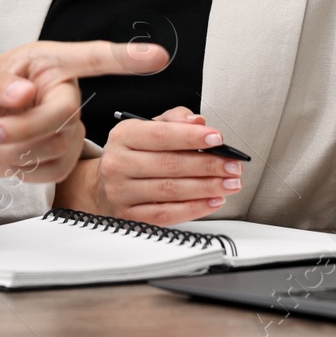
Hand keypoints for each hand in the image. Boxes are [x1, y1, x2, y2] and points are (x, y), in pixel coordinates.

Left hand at [0, 39, 168, 191]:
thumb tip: (25, 91)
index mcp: (44, 63)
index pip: (91, 57)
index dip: (125, 57)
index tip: (156, 57)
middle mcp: (59, 90)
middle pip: (65, 113)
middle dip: (26, 128)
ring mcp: (64, 124)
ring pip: (59, 144)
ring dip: (20, 150)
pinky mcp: (61, 154)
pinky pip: (58, 167)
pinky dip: (29, 169)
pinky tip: (11, 158)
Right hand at [53, 106, 240, 224]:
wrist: (103, 185)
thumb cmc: (132, 154)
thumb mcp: (147, 128)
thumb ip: (174, 120)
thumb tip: (197, 121)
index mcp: (123, 136)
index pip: (161, 135)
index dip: (191, 137)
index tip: (217, 138)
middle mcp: (118, 163)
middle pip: (169, 165)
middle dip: (208, 165)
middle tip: (232, 165)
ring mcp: (121, 192)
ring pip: (170, 191)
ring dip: (206, 187)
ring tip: (229, 183)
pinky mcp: (129, 216)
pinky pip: (166, 214)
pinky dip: (194, 208)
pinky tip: (213, 201)